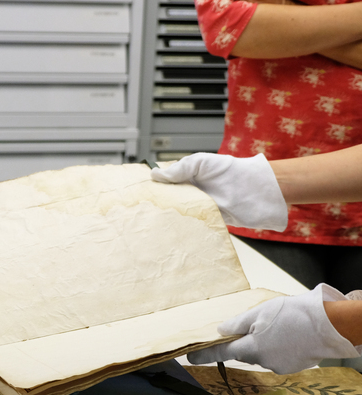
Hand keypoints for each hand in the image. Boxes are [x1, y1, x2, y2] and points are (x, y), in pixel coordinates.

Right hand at [150, 152, 287, 230]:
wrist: (257, 192)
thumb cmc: (232, 172)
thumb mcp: (202, 163)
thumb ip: (180, 169)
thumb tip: (155, 175)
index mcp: (187, 177)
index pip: (163, 183)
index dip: (151, 187)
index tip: (137, 193)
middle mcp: (190, 193)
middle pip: (167, 201)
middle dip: (156, 205)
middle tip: (140, 211)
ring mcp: (197, 208)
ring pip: (176, 215)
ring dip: (167, 219)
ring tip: (151, 224)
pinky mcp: (204, 222)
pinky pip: (189, 226)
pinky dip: (181, 229)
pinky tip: (170, 232)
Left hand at [188, 284, 361, 373]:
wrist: (330, 325)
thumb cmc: (294, 314)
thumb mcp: (260, 313)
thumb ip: (237, 324)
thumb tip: (221, 331)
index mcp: (251, 347)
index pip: (220, 352)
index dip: (203, 354)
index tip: (189, 357)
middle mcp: (262, 361)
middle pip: (243, 351)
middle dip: (244, 340)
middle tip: (258, 324)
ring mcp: (278, 366)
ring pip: (261, 354)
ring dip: (264, 342)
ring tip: (280, 326)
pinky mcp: (292, 367)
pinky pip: (276, 356)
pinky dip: (278, 347)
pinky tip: (289, 335)